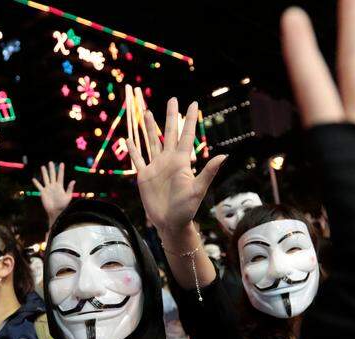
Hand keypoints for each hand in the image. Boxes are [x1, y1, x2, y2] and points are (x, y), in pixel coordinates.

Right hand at [32, 162, 74, 226]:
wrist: (56, 211)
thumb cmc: (63, 205)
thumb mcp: (68, 197)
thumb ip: (70, 188)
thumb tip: (73, 181)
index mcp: (60, 186)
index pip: (60, 176)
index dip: (61, 170)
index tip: (62, 164)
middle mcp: (53, 186)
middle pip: (52, 175)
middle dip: (51, 169)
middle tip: (50, 162)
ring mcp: (48, 189)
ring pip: (46, 179)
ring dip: (44, 173)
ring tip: (43, 167)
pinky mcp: (43, 193)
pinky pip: (39, 187)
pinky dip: (36, 183)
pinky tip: (34, 179)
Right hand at [126, 91, 226, 234]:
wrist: (171, 223)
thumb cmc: (187, 209)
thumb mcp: (198, 189)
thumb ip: (208, 172)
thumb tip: (224, 156)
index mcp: (182, 161)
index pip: (185, 135)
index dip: (189, 119)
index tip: (193, 103)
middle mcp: (169, 160)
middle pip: (169, 133)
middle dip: (170, 116)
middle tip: (172, 99)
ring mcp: (156, 167)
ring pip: (152, 141)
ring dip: (149, 127)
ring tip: (146, 112)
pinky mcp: (145, 176)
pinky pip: (138, 159)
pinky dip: (133, 149)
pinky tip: (130, 138)